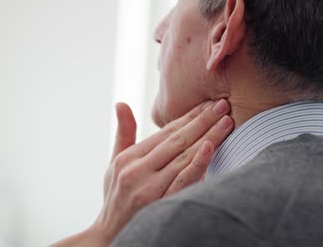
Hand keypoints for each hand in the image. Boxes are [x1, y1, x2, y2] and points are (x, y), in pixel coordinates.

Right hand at [93, 100, 233, 244]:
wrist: (110, 235)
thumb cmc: (116, 197)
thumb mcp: (114, 164)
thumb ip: (123, 134)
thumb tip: (121, 103)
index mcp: (128, 158)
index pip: (164, 132)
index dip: (187, 116)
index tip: (206, 104)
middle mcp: (137, 171)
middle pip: (176, 140)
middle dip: (202, 121)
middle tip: (223, 105)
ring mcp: (148, 189)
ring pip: (183, 157)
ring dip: (207, 137)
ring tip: (226, 122)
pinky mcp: (159, 205)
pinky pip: (182, 181)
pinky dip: (197, 163)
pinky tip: (210, 148)